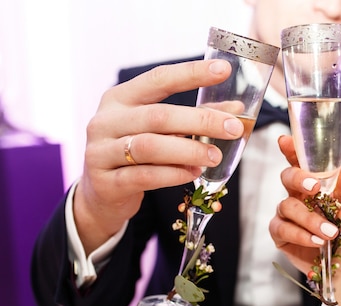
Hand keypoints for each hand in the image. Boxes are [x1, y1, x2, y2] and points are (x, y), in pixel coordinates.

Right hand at [74, 59, 244, 253]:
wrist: (100, 195)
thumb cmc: (134, 156)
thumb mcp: (159, 132)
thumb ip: (194, 119)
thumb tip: (236, 110)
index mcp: (119, 99)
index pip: (158, 79)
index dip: (191, 73)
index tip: (223, 70)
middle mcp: (106, 121)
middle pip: (158, 115)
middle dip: (201, 120)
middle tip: (233, 128)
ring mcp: (101, 152)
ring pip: (150, 146)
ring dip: (189, 150)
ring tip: (215, 156)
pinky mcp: (106, 183)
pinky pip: (144, 176)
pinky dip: (173, 174)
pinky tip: (192, 173)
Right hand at [270, 135, 340, 274]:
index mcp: (311, 186)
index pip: (298, 163)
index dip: (290, 150)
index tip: (285, 140)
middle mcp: (295, 197)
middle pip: (286, 178)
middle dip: (299, 179)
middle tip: (315, 188)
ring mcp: (285, 216)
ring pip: (287, 206)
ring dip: (310, 219)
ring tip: (330, 233)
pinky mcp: (280, 235)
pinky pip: (283, 229)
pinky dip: (301, 235)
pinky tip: (317, 242)